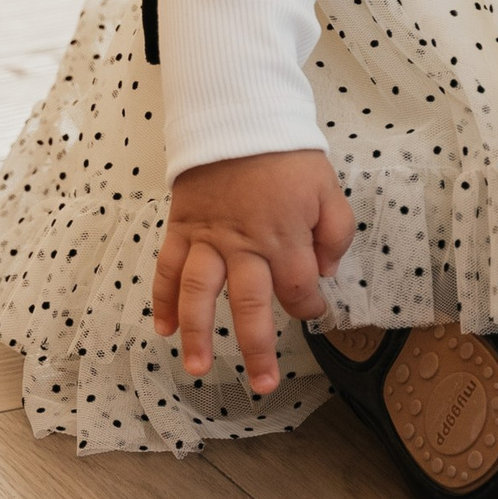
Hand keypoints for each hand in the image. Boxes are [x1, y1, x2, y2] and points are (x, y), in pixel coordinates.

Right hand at [152, 148, 353, 395]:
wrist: (240, 113)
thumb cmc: (286, 152)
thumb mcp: (328, 186)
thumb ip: (336, 231)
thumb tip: (326, 271)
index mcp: (285, 235)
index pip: (299, 288)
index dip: (310, 306)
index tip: (314, 312)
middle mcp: (245, 244)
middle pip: (250, 306)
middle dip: (258, 349)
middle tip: (263, 384)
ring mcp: (209, 238)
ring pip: (200, 294)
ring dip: (197, 335)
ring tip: (198, 369)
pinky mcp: (183, 227)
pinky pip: (167, 267)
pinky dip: (161, 299)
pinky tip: (161, 327)